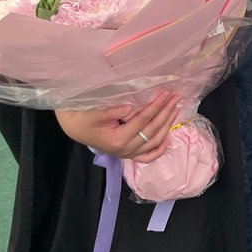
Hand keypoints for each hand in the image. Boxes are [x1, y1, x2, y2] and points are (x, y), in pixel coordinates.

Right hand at [54, 91, 179, 161]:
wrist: (74, 128)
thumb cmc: (83, 118)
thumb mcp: (95, 113)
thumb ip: (113, 111)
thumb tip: (130, 107)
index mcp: (117, 139)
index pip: (143, 120)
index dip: (156, 106)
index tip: (166, 93)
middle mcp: (125, 149)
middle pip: (152, 130)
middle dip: (166, 113)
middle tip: (176, 97)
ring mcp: (127, 153)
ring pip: (154, 142)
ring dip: (167, 125)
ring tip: (175, 109)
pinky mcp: (128, 154)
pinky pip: (147, 157)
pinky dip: (159, 150)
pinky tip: (168, 139)